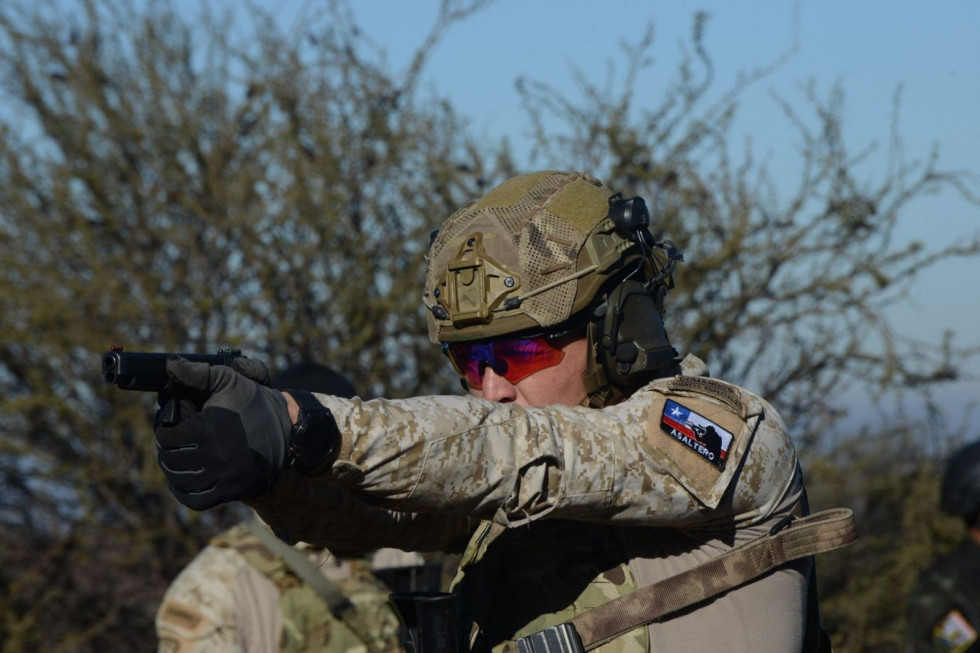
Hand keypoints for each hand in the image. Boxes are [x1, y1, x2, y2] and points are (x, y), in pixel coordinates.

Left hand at [154, 357, 291, 509]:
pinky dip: (183, 492)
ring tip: (177, 458)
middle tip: (172, 442)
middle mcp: (214, 455)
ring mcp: (223, 476)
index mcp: (208, 428)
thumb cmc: (254, 403)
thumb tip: (169, 366)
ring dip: (173, 469)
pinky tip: (183, 480)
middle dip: (167, 449)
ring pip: (179, 480)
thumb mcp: (229, 380)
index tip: (172, 425)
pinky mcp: (230, 492)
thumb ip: (196, 373)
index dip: (164, 429)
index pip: (165, 437)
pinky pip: (195, 500)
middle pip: (170, 459)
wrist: (288, 431)